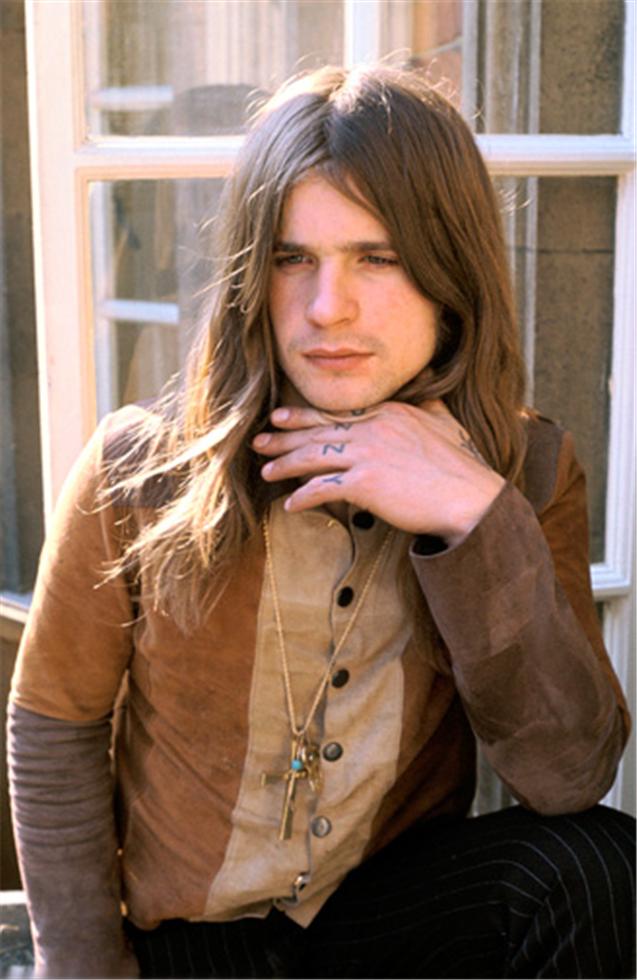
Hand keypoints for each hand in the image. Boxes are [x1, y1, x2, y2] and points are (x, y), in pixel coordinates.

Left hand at [252, 401, 504, 545]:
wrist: (470, 497)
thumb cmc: (462, 465)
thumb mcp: (446, 422)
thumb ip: (430, 403)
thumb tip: (428, 385)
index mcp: (388, 412)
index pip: (337, 413)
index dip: (304, 415)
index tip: (280, 417)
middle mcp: (373, 427)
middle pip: (318, 431)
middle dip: (284, 437)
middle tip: (258, 441)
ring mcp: (367, 453)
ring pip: (314, 456)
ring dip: (285, 465)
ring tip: (265, 473)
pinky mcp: (365, 483)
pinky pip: (324, 488)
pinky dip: (305, 497)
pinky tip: (291, 505)